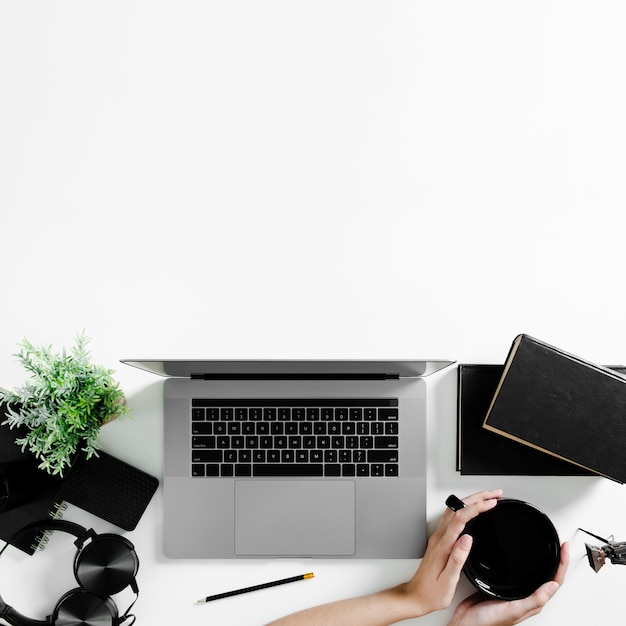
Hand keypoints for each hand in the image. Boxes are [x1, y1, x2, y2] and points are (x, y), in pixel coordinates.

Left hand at [401, 489, 502, 616]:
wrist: (417, 596)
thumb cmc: (432, 592)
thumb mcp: (448, 580)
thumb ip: (457, 558)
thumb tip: (467, 539)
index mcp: (443, 545)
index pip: (461, 518)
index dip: (477, 507)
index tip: (492, 503)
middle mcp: (439, 537)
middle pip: (458, 508)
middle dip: (478, 498)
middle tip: (495, 494)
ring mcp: (438, 536)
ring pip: (454, 510)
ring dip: (471, 500)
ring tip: (487, 497)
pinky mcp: (439, 540)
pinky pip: (452, 517)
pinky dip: (465, 509)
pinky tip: (471, 510)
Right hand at [446, 541, 568, 625]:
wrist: (466, 622)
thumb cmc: (488, 622)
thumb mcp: (514, 610)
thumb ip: (535, 600)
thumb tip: (554, 585)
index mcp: (533, 602)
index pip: (555, 581)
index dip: (562, 564)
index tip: (564, 547)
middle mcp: (526, 597)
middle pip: (549, 576)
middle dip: (557, 560)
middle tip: (561, 544)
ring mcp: (515, 591)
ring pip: (535, 574)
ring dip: (544, 561)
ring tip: (549, 548)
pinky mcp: (502, 586)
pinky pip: (517, 572)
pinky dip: (524, 563)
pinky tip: (520, 557)